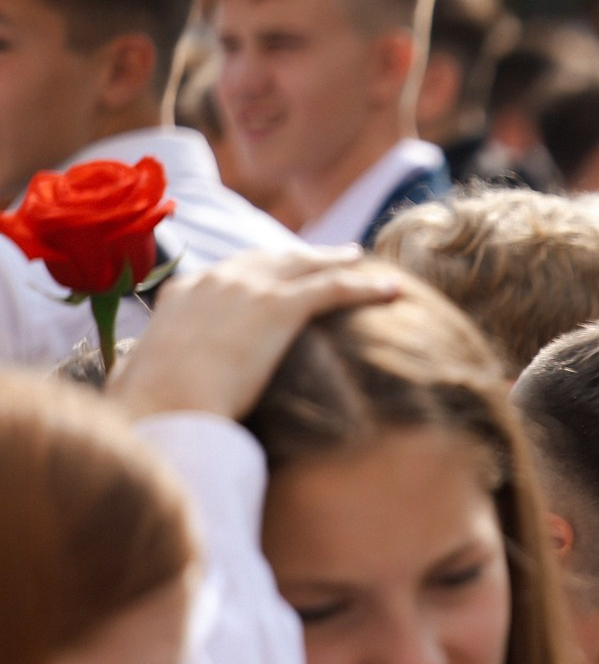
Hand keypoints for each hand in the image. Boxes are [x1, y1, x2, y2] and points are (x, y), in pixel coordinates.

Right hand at [108, 247, 400, 421]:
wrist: (165, 405)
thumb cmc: (152, 408)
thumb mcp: (145, 386)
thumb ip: (153, 379)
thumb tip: (141, 398)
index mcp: (182, 296)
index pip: (227, 274)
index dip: (258, 271)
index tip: (276, 274)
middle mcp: (216, 281)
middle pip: (271, 259)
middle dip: (302, 255)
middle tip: (331, 255)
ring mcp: (248, 289)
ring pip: (306, 265)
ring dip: (339, 261)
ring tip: (364, 262)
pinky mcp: (280, 307)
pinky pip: (335, 289)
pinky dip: (366, 286)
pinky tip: (392, 289)